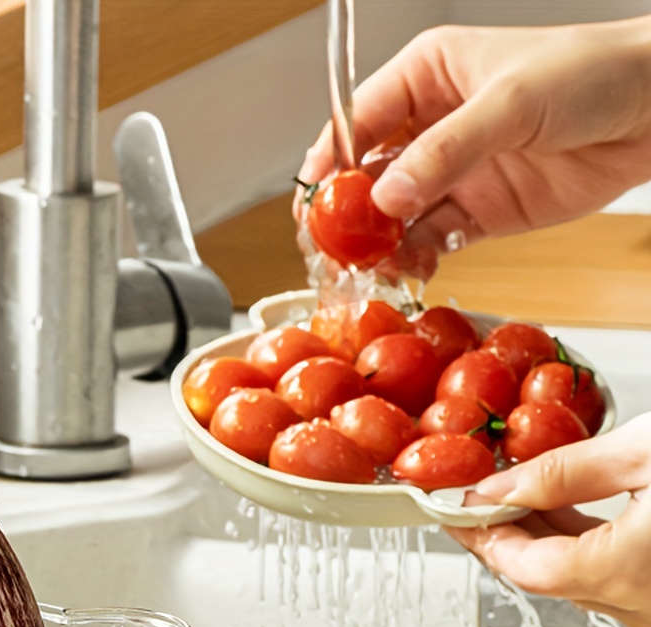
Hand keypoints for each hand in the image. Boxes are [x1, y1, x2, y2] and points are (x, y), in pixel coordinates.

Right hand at [300, 18, 650, 257]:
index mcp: (424, 78)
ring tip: (368, 270)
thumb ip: (443, 153)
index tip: (313, 203)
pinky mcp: (474, 213)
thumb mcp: (510, 103)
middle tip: (333, 250)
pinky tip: (407, 273)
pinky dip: (411, 262)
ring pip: (390, 217)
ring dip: (376, 246)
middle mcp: (428, 126)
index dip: (327, 164)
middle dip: (344, 216)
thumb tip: (384, 198)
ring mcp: (450, 173)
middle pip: (362, 177)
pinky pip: (427, 243)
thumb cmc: (592, 74)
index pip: (355, 123)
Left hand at [447, 414, 650, 626]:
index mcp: (626, 574)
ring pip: (577, 579)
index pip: (522, 567)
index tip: (456, 508)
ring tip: (511, 500)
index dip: (482, 534)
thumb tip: (502, 488)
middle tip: (472, 503)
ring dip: (540, 540)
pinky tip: (563, 513)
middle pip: (546, 575)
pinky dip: (581, 546)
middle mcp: (642, 607)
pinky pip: (611, 577)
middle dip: (503, 535)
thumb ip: (567, 471)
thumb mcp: (647, 452)